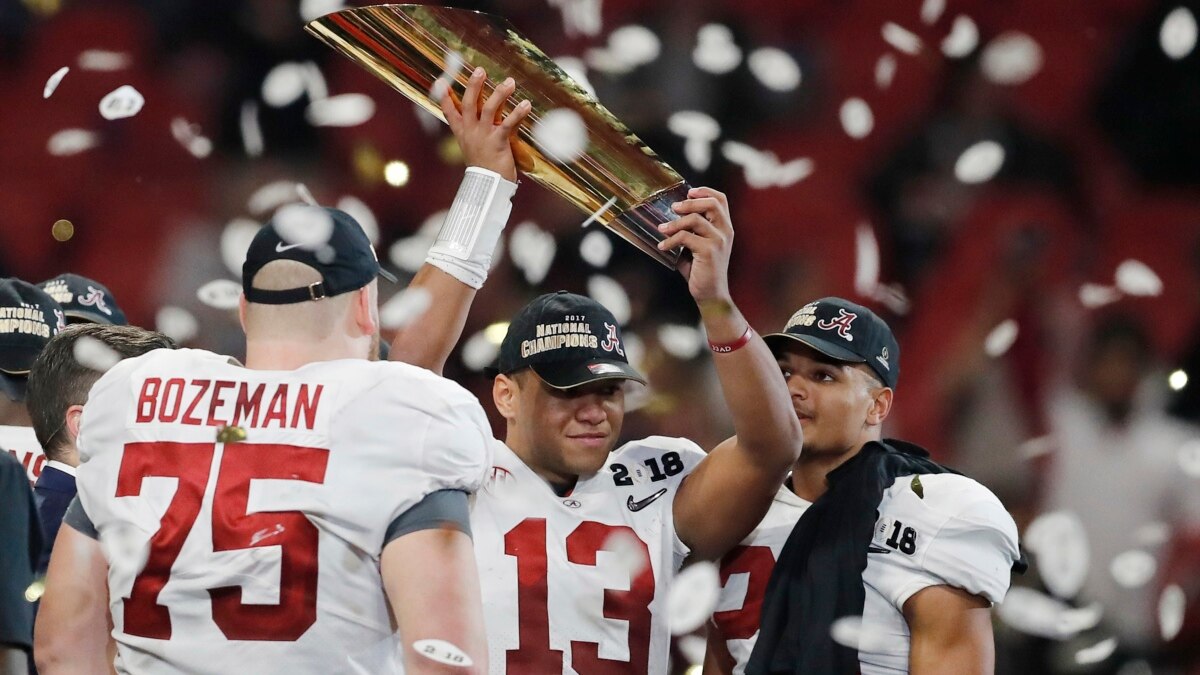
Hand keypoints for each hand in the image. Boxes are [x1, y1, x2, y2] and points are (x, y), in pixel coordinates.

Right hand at [440, 66, 530, 182]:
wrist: (489, 186)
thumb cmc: (484, 166)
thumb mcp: (474, 146)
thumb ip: (476, 130)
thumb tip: (482, 114)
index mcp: (462, 132)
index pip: (449, 112)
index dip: (444, 96)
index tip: (441, 80)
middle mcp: (470, 131)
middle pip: (469, 103)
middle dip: (473, 85)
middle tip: (480, 70)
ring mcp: (483, 136)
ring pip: (489, 109)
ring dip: (500, 94)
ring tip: (510, 82)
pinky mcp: (497, 142)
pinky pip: (508, 123)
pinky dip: (518, 112)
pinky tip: (526, 104)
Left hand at [657, 187, 732, 304]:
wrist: (711, 294)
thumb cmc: (702, 270)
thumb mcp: (697, 247)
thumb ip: (689, 232)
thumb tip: (666, 221)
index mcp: (725, 227)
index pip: (721, 200)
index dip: (705, 192)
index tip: (689, 192)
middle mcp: (725, 232)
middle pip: (711, 204)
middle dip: (690, 203)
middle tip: (674, 208)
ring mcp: (718, 241)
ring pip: (696, 219)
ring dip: (675, 223)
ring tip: (662, 229)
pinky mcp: (709, 251)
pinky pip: (686, 237)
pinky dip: (671, 240)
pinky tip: (663, 246)